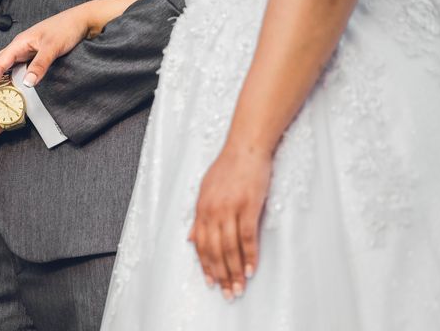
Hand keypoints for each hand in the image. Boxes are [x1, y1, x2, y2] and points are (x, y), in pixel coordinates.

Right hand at [0, 5, 93, 97]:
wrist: (82, 20)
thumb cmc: (67, 30)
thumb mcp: (53, 47)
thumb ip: (40, 65)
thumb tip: (26, 83)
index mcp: (20, 43)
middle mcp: (19, 46)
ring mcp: (25, 49)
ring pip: (0, 63)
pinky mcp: (33, 53)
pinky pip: (12, 65)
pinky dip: (1, 72)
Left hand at [189, 145, 271, 300]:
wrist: (246, 147)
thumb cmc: (228, 166)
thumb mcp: (206, 189)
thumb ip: (198, 215)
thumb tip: (189, 237)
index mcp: (201, 207)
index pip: (200, 243)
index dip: (205, 265)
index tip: (211, 282)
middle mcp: (212, 210)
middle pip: (213, 250)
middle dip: (220, 274)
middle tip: (227, 292)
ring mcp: (230, 209)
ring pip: (229, 248)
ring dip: (234, 271)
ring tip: (238, 288)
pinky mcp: (248, 206)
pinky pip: (247, 237)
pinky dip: (249, 256)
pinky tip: (250, 269)